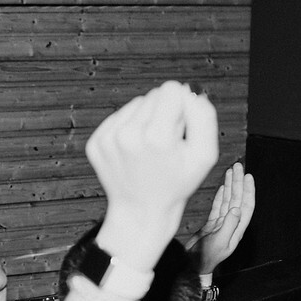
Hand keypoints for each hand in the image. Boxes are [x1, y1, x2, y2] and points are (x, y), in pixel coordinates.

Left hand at [86, 82, 219, 265]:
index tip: (180, 128)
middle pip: (153, 95)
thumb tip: (188, 90)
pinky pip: (118, 117)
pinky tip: (134, 151)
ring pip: (135, 105)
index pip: (171, 89)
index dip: (181, 105)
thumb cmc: (176, 182)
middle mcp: (127, 135)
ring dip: (146, 120)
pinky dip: (129, 128)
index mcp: (156, 137)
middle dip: (164, 113)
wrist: (140, 210)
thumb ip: (204, 116)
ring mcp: (107, 139)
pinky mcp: (95, 142)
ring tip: (149, 148)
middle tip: (165, 143)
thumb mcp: (204, 155)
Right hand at [186, 162, 255, 274]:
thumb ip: (228, 225)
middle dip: (238, 182)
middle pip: (237, 199)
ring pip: (228, 201)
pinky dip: (221, 196)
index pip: (246, 206)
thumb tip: (236, 208)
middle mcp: (231, 224)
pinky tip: (222, 187)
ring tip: (231, 171)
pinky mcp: (211, 225)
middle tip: (238, 166)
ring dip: (230, 186)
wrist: (192, 266)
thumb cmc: (206, 258)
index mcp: (237, 229)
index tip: (247, 176)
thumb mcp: (219, 242)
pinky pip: (218, 207)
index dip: (248, 190)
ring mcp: (221, 224)